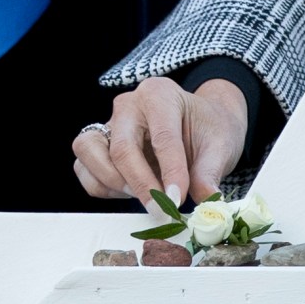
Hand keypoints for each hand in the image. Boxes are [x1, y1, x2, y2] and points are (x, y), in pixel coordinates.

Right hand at [72, 76, 246, 206]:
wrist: (198, 125)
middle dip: (141, 184)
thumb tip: (206, 202)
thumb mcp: (220, 145)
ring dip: (114, 183)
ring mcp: (108, 124)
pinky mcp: (97, 146)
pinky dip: (103, 187)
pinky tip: (131, 192)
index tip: (177, 200)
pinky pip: (84, 169)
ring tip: (145, 197)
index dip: (170, 172)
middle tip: (161, 209)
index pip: (162, 136)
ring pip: (89, 153)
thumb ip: (209, 173)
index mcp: (160, 94)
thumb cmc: (207, 129)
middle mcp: (128, 105)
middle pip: (122, 147)